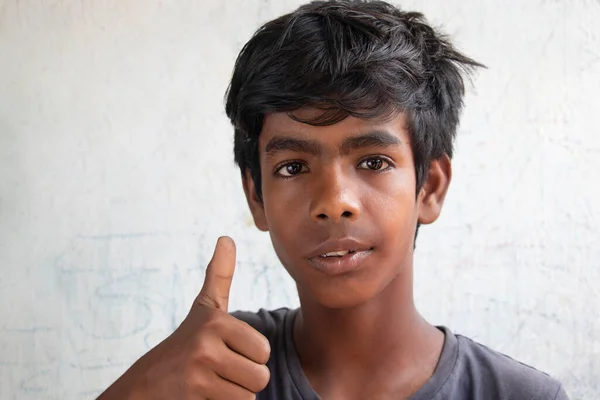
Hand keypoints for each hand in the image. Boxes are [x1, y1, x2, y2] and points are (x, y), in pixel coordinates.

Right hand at [97, 236, 270, 399]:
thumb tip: (226, 238)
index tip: (224, 352)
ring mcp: (198, 375)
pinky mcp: (193, 398)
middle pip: (260, 377)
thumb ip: (219, 276)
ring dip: (232, 396)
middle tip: (216, 372)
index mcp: (216, 321)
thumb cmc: (184, 346)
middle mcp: (206, 345)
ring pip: (248, 397)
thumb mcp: (203, 309)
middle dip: (242, 380)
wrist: (144, 386)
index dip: (249, 358)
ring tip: (209, 385)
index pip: (264, 352)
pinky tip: (201, 398)